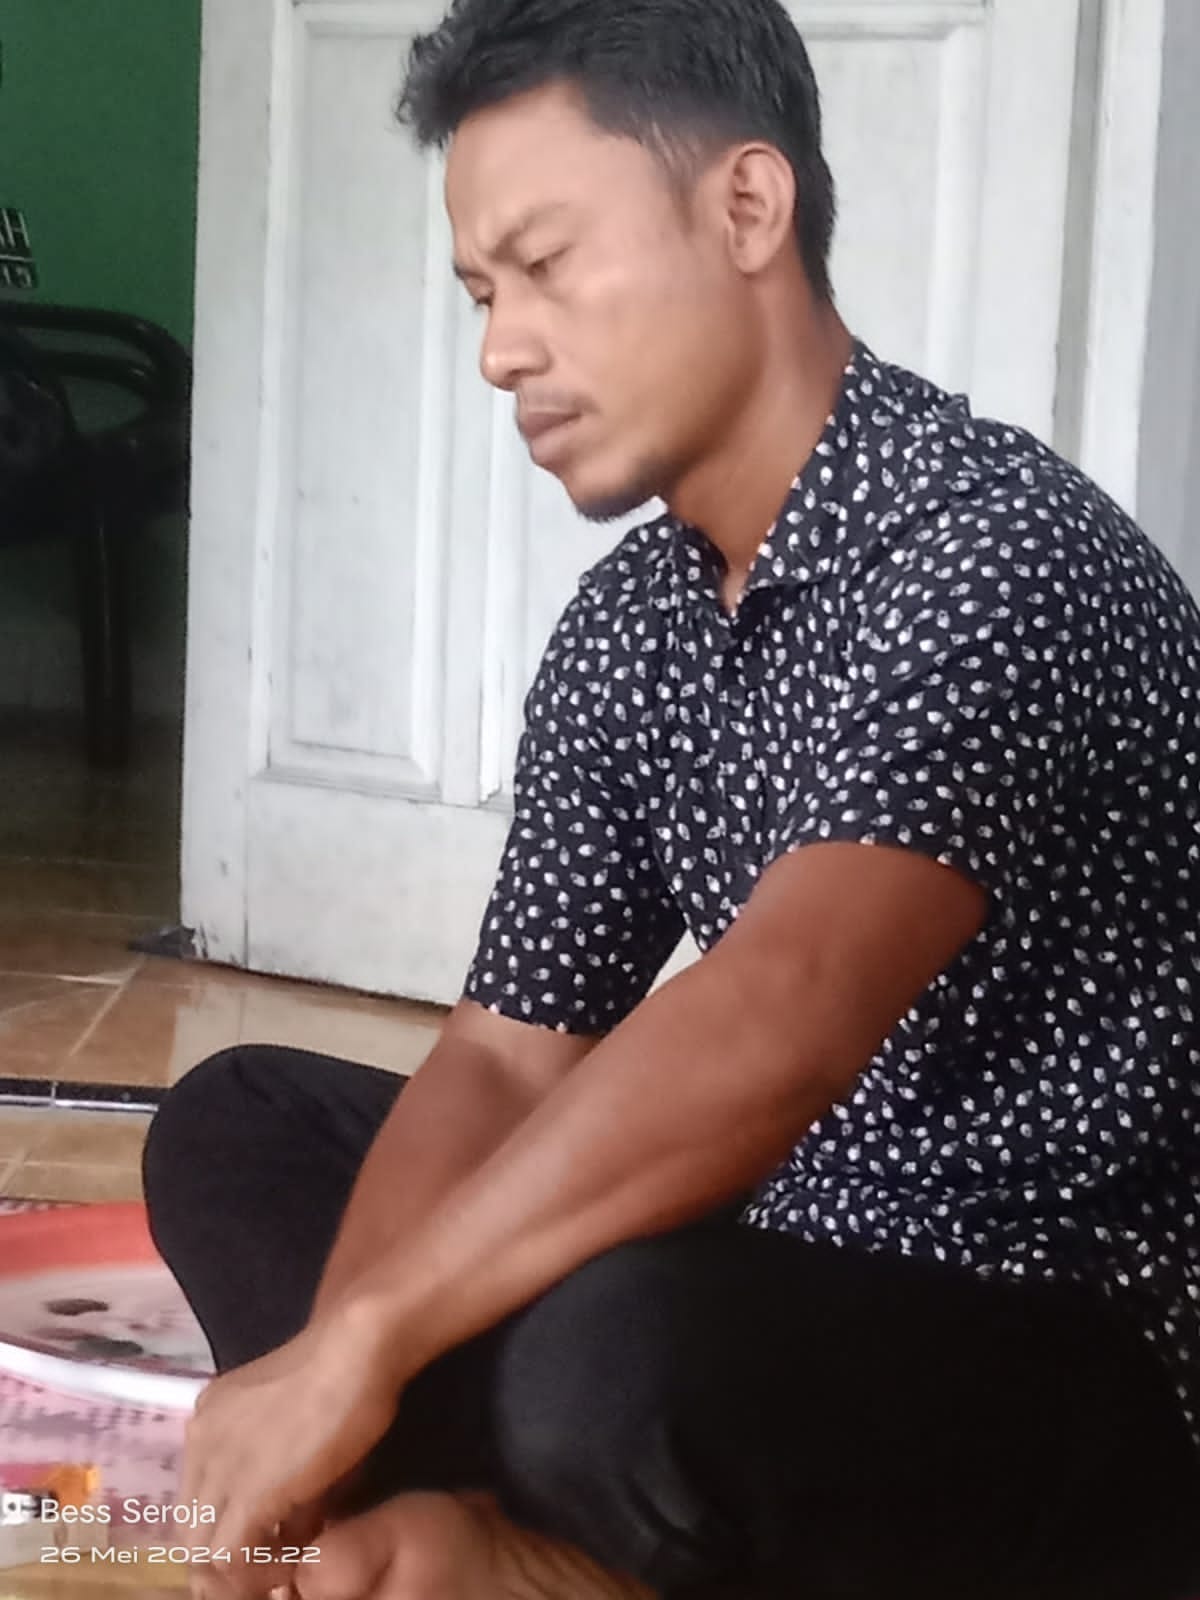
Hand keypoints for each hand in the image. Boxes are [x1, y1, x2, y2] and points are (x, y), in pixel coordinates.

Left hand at [179, 1305, 403, 1597]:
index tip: (268, 1544)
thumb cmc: (343, 1369)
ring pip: (200, 1548)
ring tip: (285, 1567)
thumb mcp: (297, 1424)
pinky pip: (229, 1558)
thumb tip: (293, 1525)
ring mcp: (217, 1466)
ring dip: (241, 1568)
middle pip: (190, 1526)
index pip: (197, 1498)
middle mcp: (199, 1440)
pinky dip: (258, 1573)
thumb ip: (281, 1470)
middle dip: (226, 1558)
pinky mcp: (247, 1493)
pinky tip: (292, 1564)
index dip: (227, 1529)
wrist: (356, 1346)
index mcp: (209, 1420)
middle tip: (271, 1567)